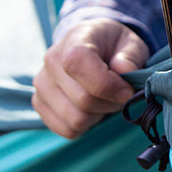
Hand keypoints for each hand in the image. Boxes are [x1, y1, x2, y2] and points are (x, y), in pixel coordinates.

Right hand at [32, 20, 148, 138]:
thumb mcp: (131, 44)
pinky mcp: (40, 104)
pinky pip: (67, 129)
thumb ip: (131, 56)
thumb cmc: (113, 48)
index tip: (128, 90)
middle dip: (110, 103)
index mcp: (74, 41)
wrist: (92, 47)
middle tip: (119, 94)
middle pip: (84, 100)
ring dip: (98, 115)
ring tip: (103, 99)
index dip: (109, 85)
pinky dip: (85, 126)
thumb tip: (124, 69)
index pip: (79, 65)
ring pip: (76, 119)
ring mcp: (42, 85)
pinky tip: (91, 109)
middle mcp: (51, 62)